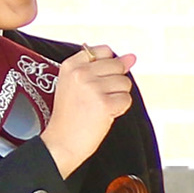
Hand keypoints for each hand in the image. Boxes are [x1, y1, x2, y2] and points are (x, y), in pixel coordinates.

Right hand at [40, 44, 138, 174]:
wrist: (61, 142)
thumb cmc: (70, 115)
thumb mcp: (78, 84)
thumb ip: (105, 66)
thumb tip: (132, 57)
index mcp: (71, 65)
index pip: (104, 51)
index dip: (107, 68)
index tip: (96, 82)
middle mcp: (81, 73)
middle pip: (118, 66)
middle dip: (114, 83)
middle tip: (95, 99)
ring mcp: (93, 87)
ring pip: (125, 83)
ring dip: (117, 97)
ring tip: (98, 107)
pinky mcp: (104, 103)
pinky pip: (126, 100)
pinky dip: (119, 110)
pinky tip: (103, 115)